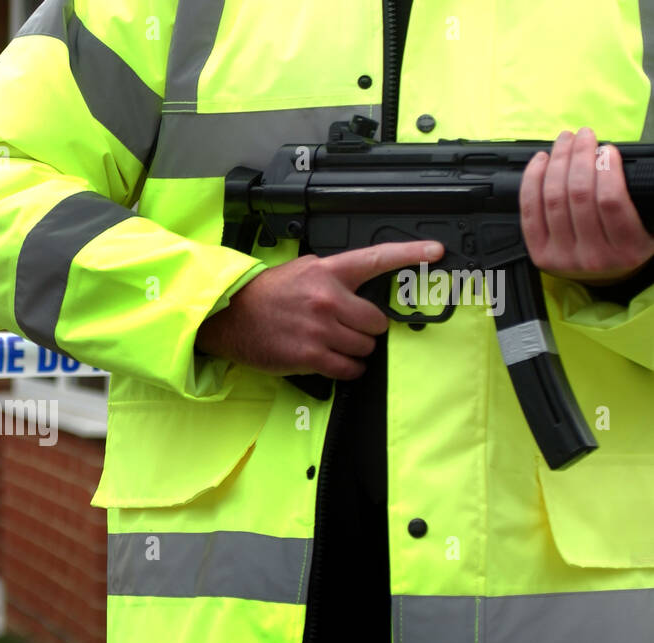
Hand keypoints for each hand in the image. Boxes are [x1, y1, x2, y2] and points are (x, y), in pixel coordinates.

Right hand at [197, 240, 443, 379]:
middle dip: (368, 328)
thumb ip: (332, 276)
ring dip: (357, 350)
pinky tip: (335, 361)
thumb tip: (357, 288)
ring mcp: (320, 330)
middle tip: (350, 328)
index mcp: (327, 272)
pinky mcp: (310, 356)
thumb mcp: (300, 271)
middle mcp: (327, 299)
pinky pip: (348, 368)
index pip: (376, 259)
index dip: (410, 254)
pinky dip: (348, 368)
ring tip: (336, 345)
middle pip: (377, 321)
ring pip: (365, 347)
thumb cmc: (264, 296)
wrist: (229, 317)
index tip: (436, 251)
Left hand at [520, 128, 653, 286]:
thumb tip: (614, 158)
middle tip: (584, 135)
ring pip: (553, 199)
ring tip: (565, 141)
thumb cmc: (628, 243)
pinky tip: (541, 161)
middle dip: (580, 157)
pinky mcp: (538, 253)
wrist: (605, 276)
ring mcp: (561, 257)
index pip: (611, 202)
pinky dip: (532, 181)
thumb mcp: (648, 225)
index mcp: (627, 249)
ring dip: (557, 162)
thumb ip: (636, 197)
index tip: (608, 149)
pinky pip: (529, 211)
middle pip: (578, 196)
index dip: (606, 169)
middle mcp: (592, 256)